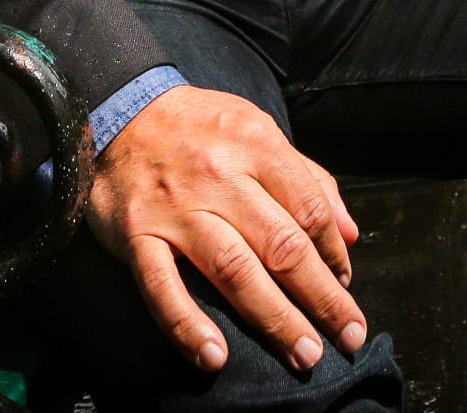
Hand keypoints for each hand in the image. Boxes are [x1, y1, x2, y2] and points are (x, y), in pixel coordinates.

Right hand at [86, 85, 366, 375]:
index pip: (310, 209)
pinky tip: (214, 356)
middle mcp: (220, 176)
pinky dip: (187, 324)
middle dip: (321, 298)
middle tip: (348, 337)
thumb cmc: (197, 128)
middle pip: (282, 246)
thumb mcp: (257, 130)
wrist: (118, 110)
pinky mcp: (136, 235)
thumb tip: (349, 234)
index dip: (334, 255)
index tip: (346, 286)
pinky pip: (162, 286)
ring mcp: (176, 209)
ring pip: (234, 270)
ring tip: (304, 354)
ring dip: (274, 318)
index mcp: (256, 145)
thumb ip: (306, 178)